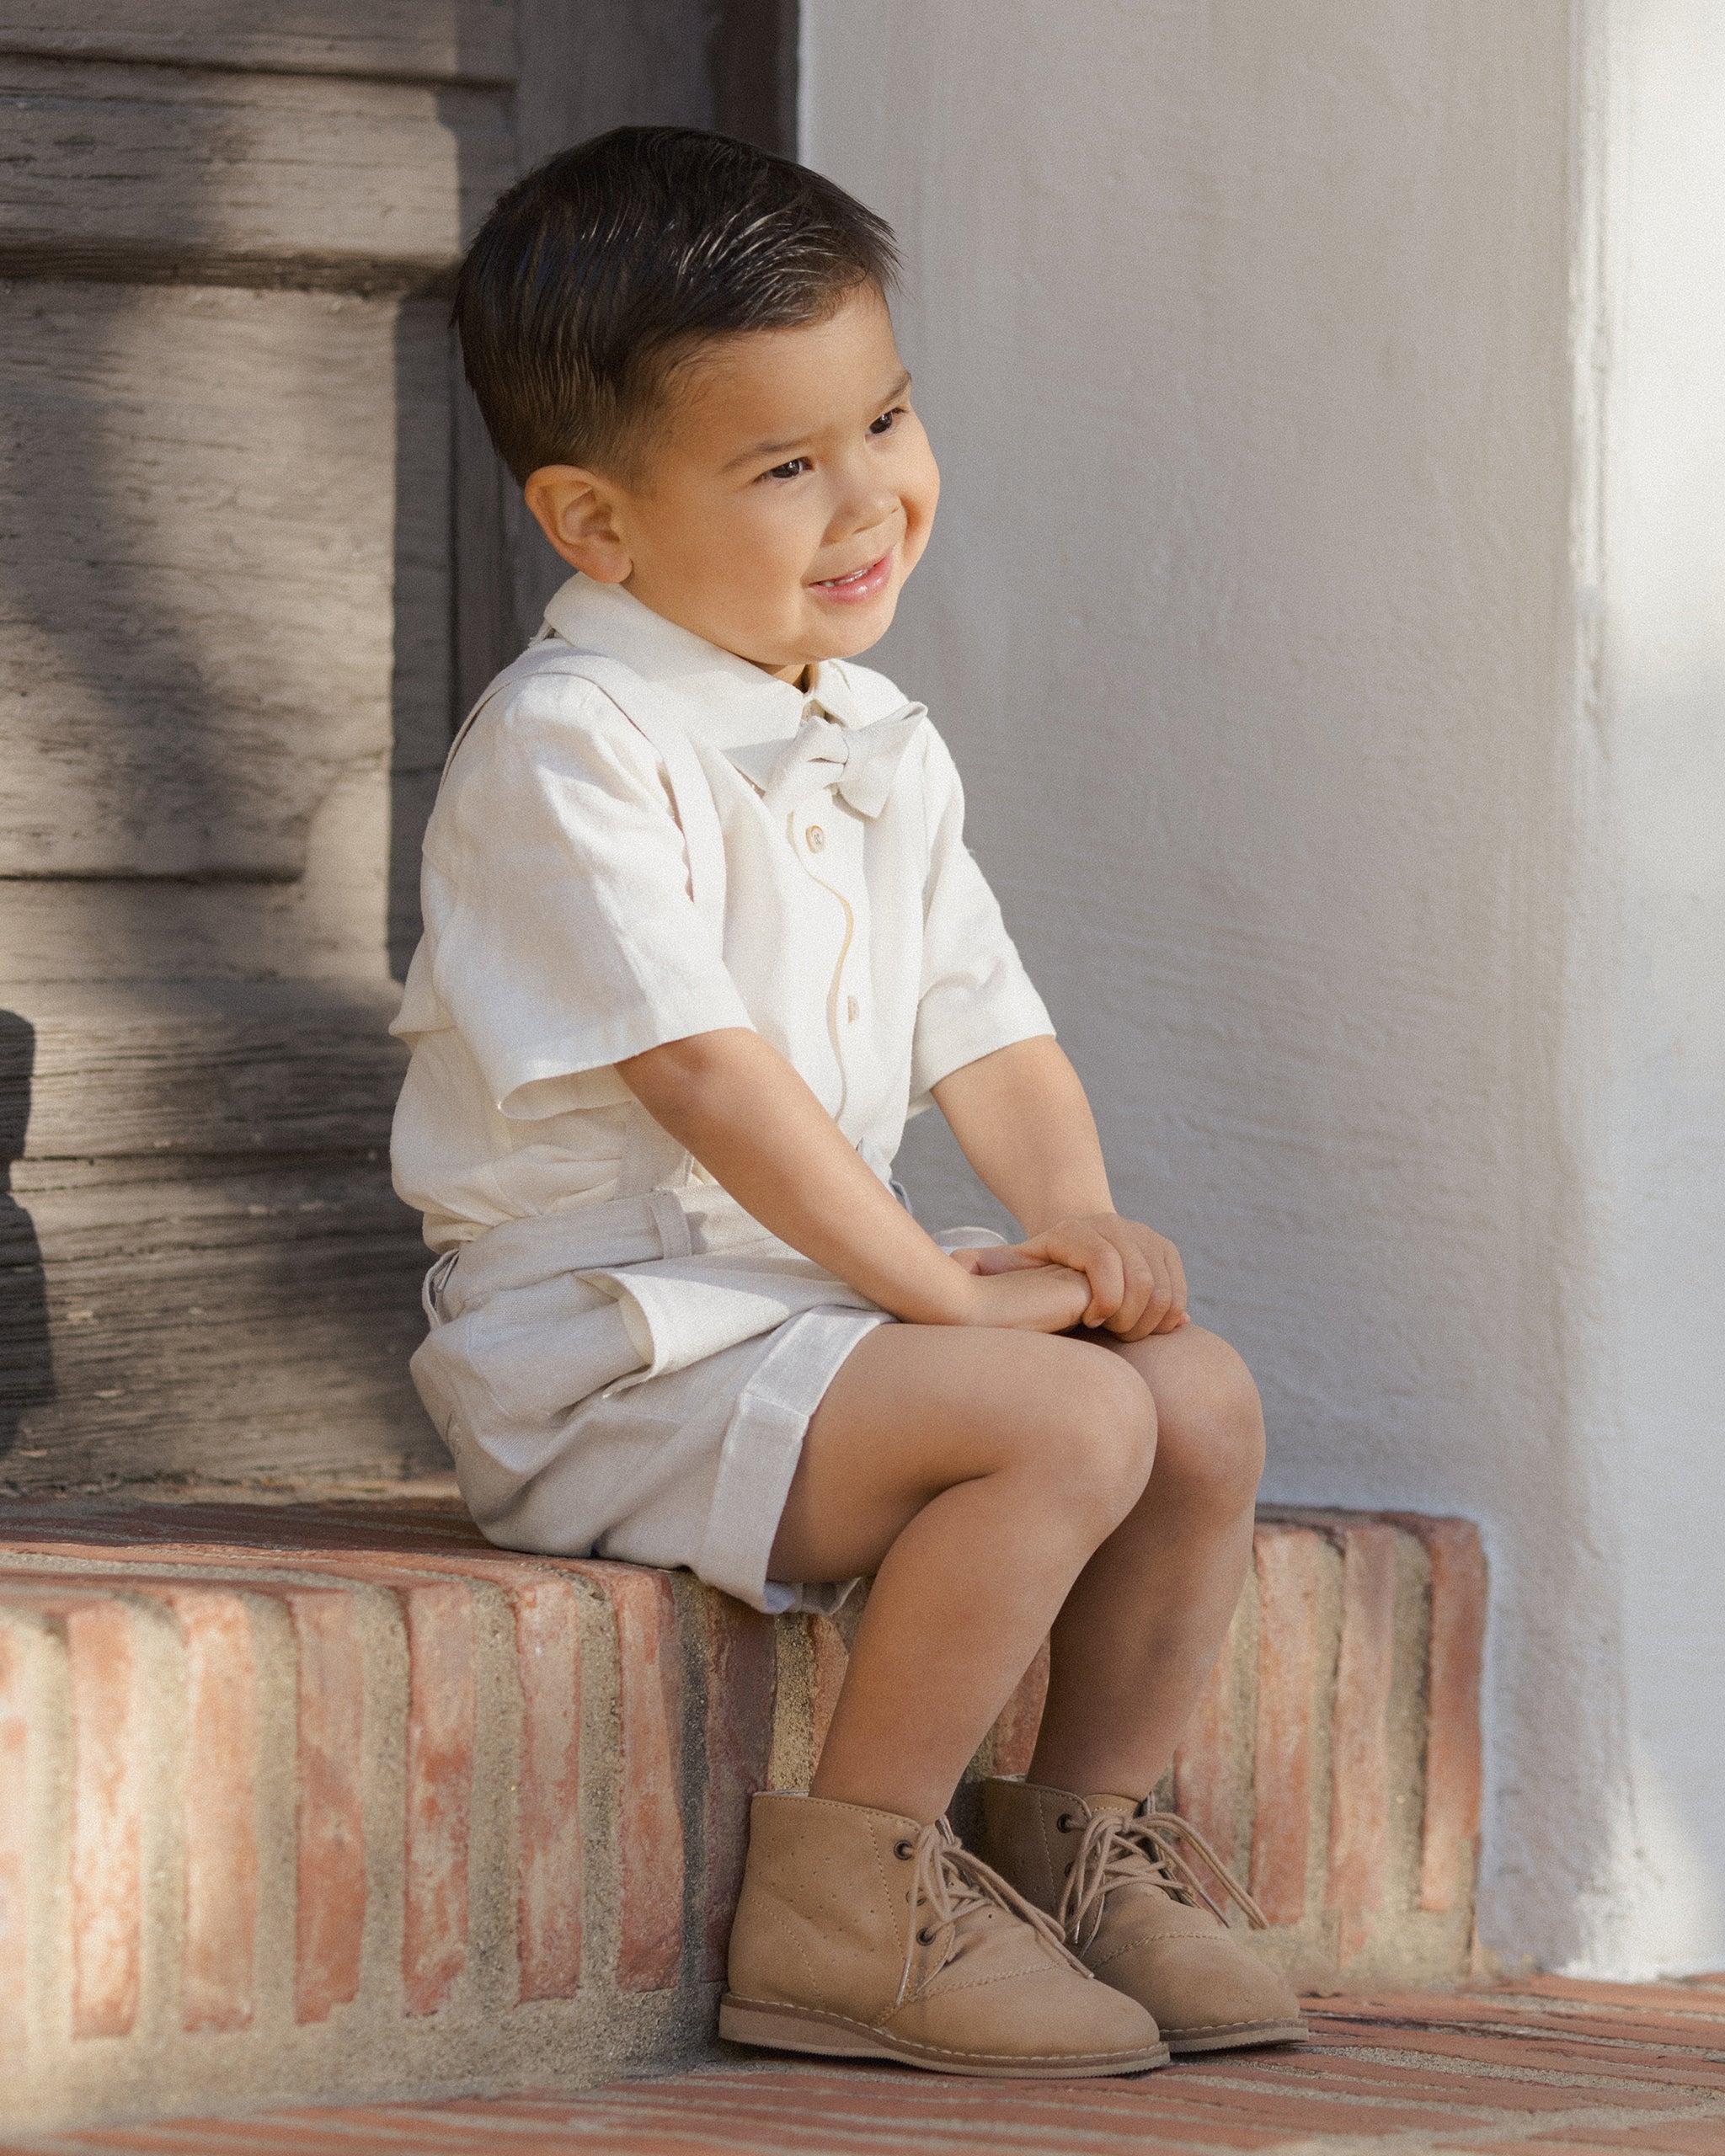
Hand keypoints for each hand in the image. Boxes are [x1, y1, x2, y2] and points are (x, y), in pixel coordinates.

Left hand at [956, 1214, 1188, 1339]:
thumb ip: (982, 1266)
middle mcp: (1114, 1225)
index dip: (1104, 1301)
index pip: (1106, 1263)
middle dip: (1129, 1319)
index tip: (1090, 1322)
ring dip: (1148, 1321)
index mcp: (1076, 1230)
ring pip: (1164, 1290)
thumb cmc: (1035, 1270)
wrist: (1072, 1246)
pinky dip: (1167, 1317)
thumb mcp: (1006, 1266)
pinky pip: (1178, 1291)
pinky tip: (1141, 1327)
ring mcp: (1144, 1235)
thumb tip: (955, 1263)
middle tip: (1110, 1334)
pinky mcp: (1165, 1250)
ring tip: (1122, 1332)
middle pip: (1141, 1281)